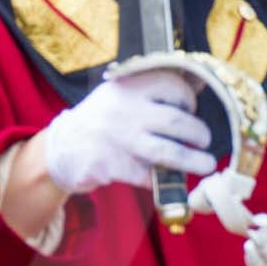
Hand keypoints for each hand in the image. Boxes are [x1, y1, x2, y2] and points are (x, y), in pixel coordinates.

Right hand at [35, 68, 215, 196]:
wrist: (60, 148)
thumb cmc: (98, 120)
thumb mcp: (116, 95)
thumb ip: (148, 91)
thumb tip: (198, 85)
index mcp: (127, 87)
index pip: (171, 85)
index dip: (188, 99)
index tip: (190, 109)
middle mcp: (123, 110)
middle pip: (176, 121)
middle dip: (199, 133)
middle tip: (205, 140)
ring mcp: (116, 139)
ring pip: (167, 152)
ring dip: (192, 161)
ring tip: (206, 164)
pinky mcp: (111, 166)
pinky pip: (147, 176)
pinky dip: (162, 180)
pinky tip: (168, 179)